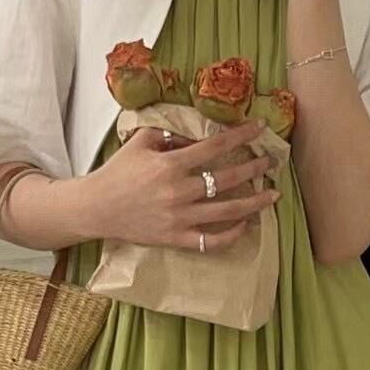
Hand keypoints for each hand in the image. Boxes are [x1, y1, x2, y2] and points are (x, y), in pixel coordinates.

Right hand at [85, 120, 279, 252]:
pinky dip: (231, 235)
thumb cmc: (118, 173)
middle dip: (255, 168)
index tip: (260, 128)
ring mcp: (179, 219)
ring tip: (273, 194)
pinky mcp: (176, 239)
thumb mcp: (140, 142)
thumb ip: (169, 134)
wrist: (96, 208)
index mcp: (170, 164)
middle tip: (272, 162)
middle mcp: (178, 192)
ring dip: (255, 202)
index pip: (215, 147)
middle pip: (227, 179)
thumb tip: (197, 134)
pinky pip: (211, 242)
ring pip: (227, 212)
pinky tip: (244, 225)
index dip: (241, 135)